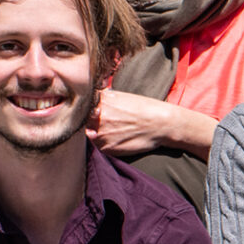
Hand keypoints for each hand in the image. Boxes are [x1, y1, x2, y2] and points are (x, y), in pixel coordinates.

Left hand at [88, 90, 204, 156]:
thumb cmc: (144, 108)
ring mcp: (100, 133)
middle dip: (90, 121)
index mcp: (99, 100)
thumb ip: (103, 99)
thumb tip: (91, 100)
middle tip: (107, 122)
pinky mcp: (106, 147)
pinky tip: (119, 138)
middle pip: (83, 120)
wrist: (161, 123)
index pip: (82, 105)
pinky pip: (98, 145)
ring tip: (115, 130)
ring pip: (89, 133)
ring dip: (97, 133)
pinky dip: (105, 143)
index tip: (93, 111)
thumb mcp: (121, 96)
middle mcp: (96, 116)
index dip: (86, 109)